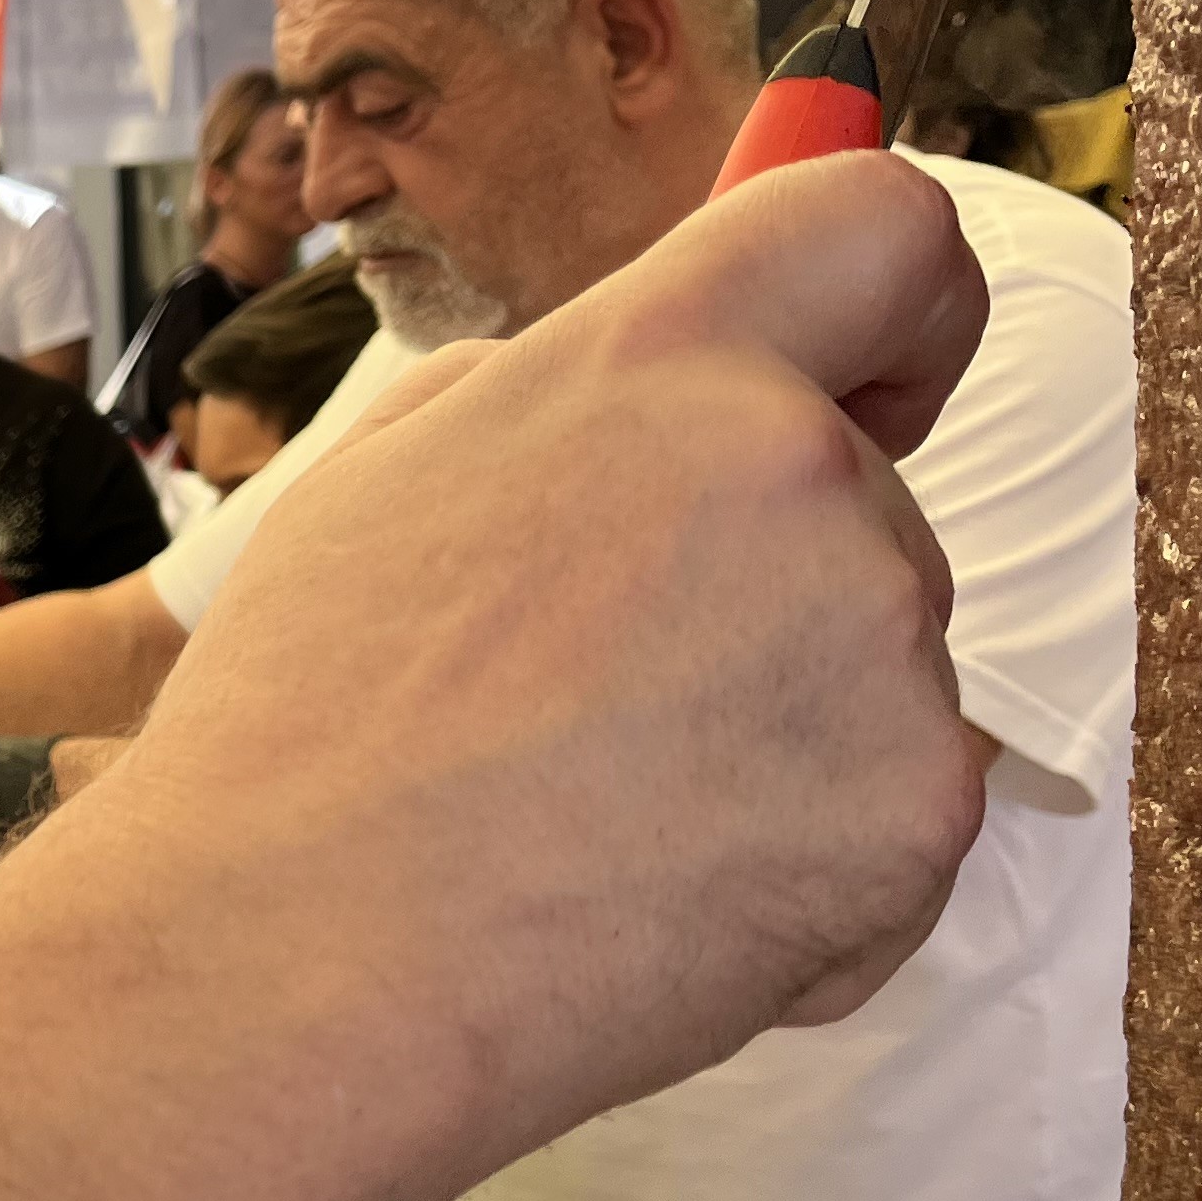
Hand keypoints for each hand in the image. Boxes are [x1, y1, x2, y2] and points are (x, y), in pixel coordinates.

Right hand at [122, 148, 991, 1163]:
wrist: (287, 970)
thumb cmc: (295, 747)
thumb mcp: (373, 488)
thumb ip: (539, 405)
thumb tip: (640, 402)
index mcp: (651, 363)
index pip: (879, 231)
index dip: (907, 315)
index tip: (879, 394)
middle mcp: (789, 466)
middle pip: (869, 509)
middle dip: (770, 607)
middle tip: (592, 724)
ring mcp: (874, 640)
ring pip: (881, 681)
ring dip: (782, 755)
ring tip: (595, 838)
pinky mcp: (914, 811)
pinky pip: (896, 835)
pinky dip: (807, 893)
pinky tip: (644, 924)